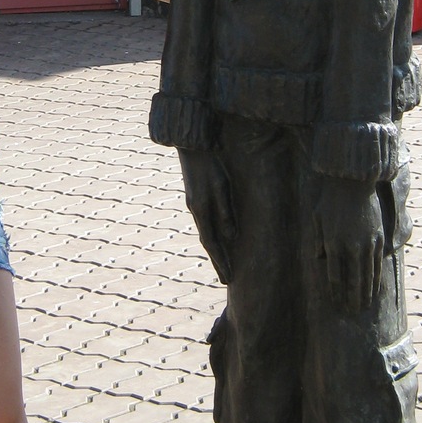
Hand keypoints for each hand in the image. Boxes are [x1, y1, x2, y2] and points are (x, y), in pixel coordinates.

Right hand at [178, 149, 236, 283]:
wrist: (191, 144)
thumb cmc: (209, 163)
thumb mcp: (221, 186)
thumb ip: (225, 210)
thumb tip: (231, 236)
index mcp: (201, 210)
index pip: (212, 243)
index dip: (221, 261)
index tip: (228, 277)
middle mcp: (195, 210)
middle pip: (208, 241)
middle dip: (218, 260)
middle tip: (226, 278)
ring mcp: (194, 204)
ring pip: (206, 232)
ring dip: (215, 250)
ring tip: (223, 263)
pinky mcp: (196, 197)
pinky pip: (205, 223)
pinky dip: (212, 235)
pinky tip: (218, 238)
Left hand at [313, 177, 382, 311]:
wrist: (354, 183)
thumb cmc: (331, 200)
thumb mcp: (317, 219)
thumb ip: (317, 240)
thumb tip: (318, 259)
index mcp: (333, 244)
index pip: (334, 276)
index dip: (335, 293)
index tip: (336, 304)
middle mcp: (351, 247)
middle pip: (353, 281)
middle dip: (352, 299)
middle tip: (352, 312)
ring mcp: (367, 244)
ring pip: (367, 276)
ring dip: (366, 293)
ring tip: (364, 306)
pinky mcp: (378, 239)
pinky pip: (377, 264)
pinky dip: (376, 279)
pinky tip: (375, 289)